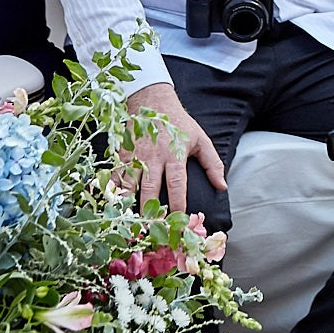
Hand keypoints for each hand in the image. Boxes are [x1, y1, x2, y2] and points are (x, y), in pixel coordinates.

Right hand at [122, 82, 225, 214]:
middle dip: (149, 211)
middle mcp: (153, 158)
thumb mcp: (201, 140)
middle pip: (150, 189)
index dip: (177, 204)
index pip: (176, 184)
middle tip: (150, 230)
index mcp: (174, 155)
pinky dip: (112, 192)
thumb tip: (222, 186)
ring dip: (128, 205)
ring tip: (129, 224)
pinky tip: (111, 206)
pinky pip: (114, 177)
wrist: (153, 102)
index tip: (178, 221)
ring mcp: (135, 157)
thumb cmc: (179, 124)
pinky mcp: (121, 155)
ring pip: (128, 185)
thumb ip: (213, 164)